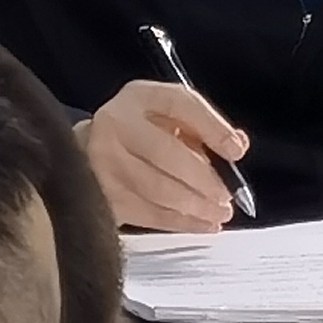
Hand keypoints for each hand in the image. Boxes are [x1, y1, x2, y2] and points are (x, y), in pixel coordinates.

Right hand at [86, 79, 248, 233]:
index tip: (236, 151)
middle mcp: (116, 125)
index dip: (213, 127)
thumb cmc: (141, 134)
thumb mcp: (169, 117)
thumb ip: (203, 127)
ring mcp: (103, 162)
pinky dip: (182, 223)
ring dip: (196, 206)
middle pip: (167, 154)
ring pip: (158, 189)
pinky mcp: (103, 196)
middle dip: (204, 179)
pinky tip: (204, 225)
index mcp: (139, 98)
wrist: (86, 153)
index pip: (181, 104)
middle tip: (226, 196)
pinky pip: (148, 214)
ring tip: (219, 213)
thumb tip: (236, 147)